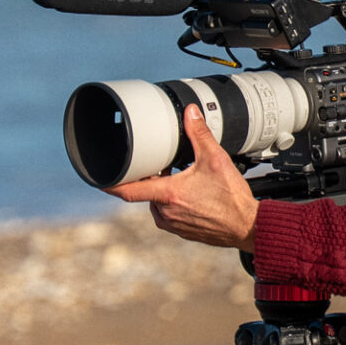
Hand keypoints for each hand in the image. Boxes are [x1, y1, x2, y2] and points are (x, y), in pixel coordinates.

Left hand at [107, 104, 258, 250]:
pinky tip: (192, 195)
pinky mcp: (182, 231)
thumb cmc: (232, 199)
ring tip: (182, 180)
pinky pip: (169, 214)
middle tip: (162, 165)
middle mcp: (166, 212)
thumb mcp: (215, 159)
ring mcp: (173, 224)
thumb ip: (199, 133)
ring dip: (163, 191)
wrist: (247, 226)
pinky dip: (174, 203)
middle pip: (145, 193)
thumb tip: (190, 113)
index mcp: (168, 194)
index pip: (127, 191)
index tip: (98, 178)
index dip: (109, 183)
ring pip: (157, 203)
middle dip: (151, 178)